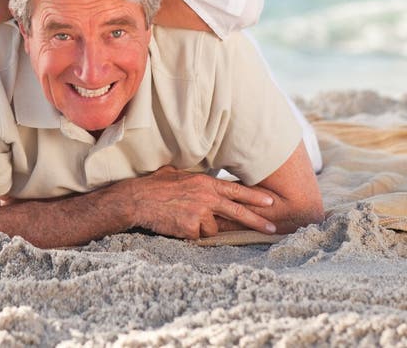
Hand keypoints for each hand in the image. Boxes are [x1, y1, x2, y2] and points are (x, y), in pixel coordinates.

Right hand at [128, 165, 275, 238]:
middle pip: (237, 212)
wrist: (137, 200)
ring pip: (212, 228)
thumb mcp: (179, 175)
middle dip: (257, 221)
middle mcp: (205, 198)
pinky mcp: (190, 229)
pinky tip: (177, 223)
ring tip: (184, 217)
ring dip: (202, 227)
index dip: (254, 197)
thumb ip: (196, 180)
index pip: (236, 191)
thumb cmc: (156, 185)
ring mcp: (199, 214)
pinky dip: (190, 233)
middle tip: (273, 228)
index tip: (270, 202)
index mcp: (205, 184)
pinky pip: (198, 236)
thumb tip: (204, 181)